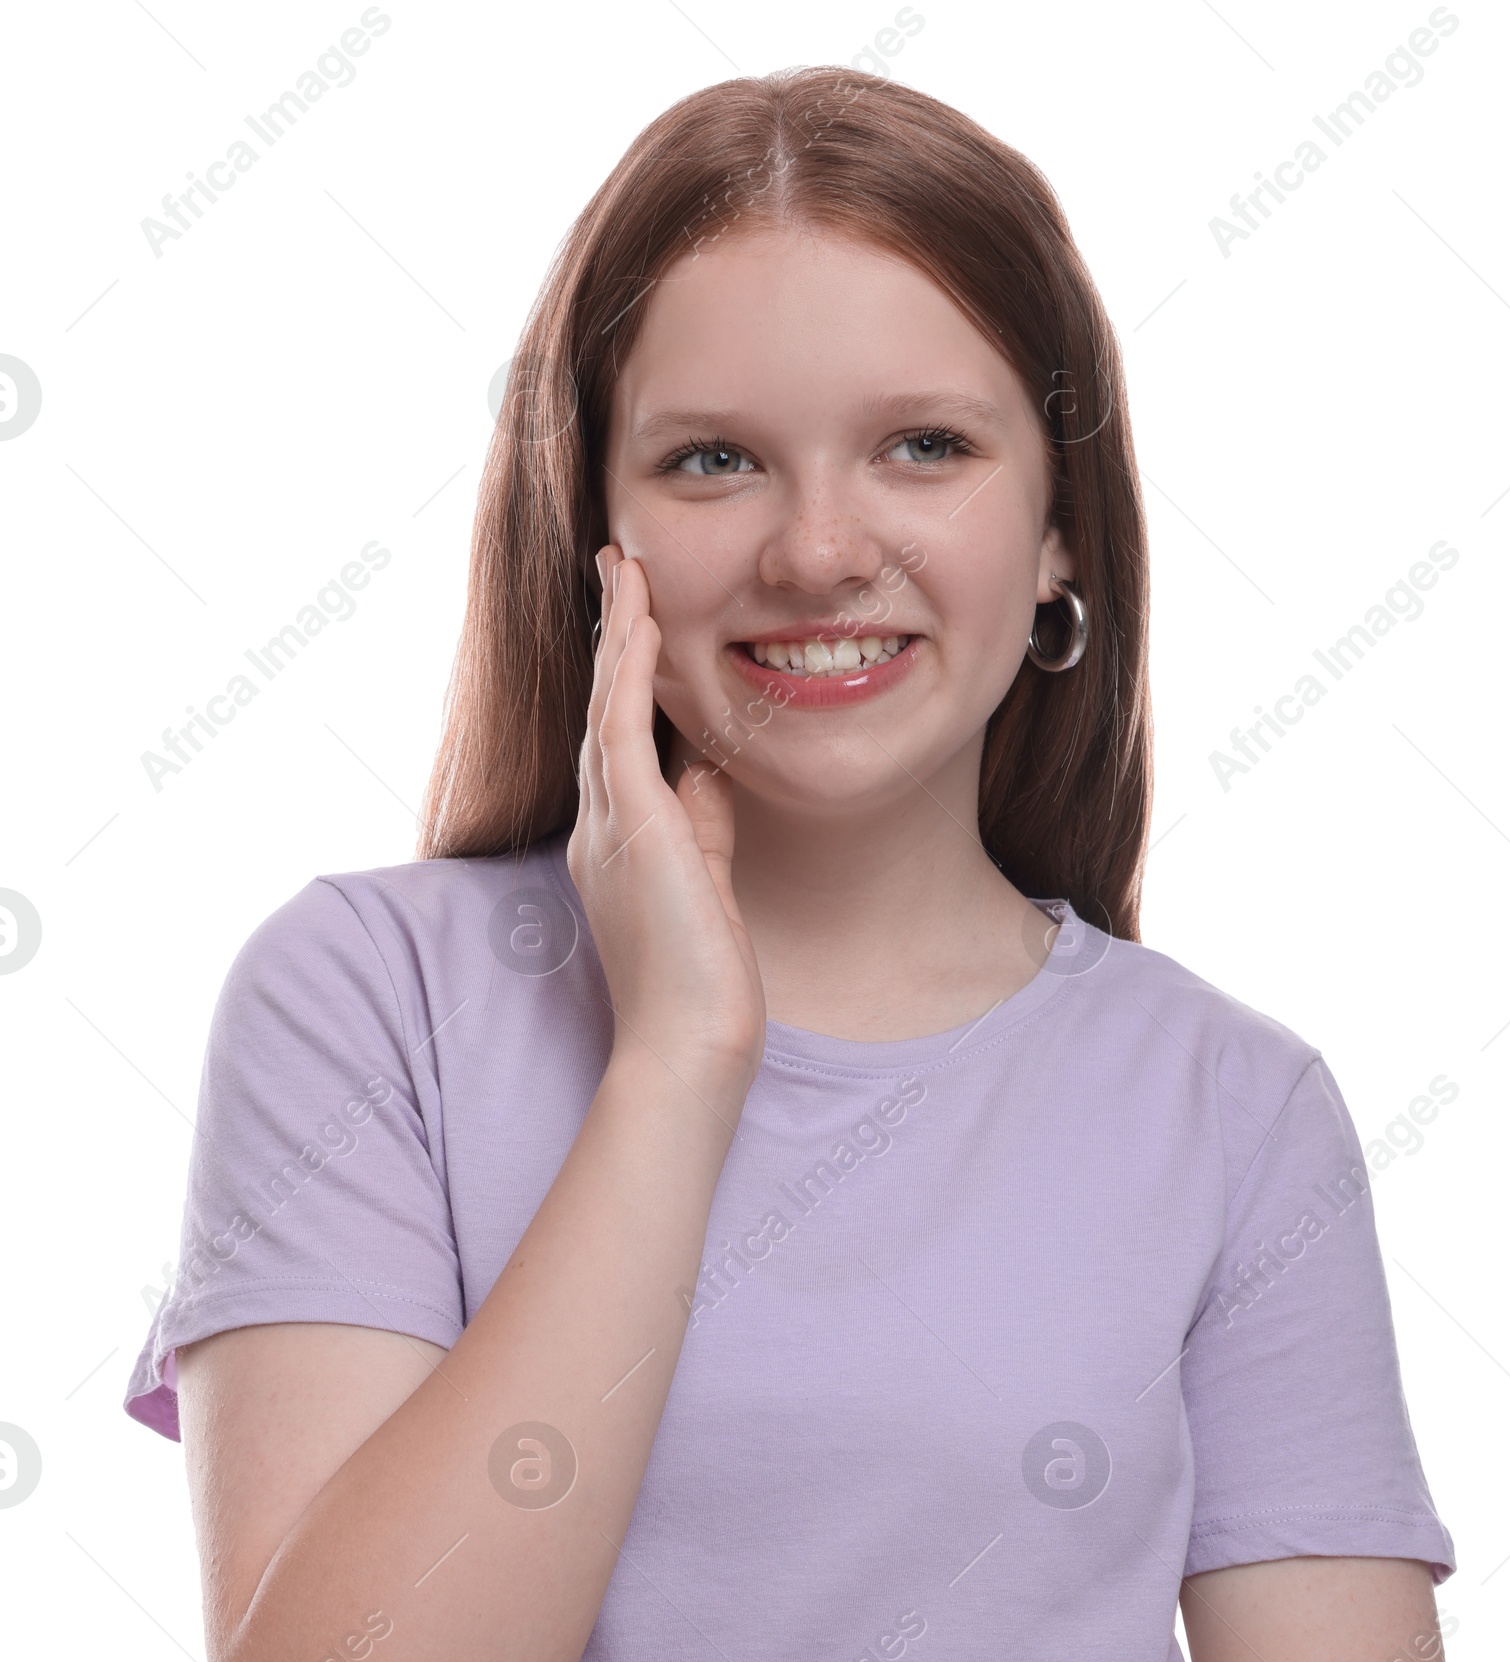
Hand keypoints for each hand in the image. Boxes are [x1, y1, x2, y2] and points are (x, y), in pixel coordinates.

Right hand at [568, 546, 765, 1100]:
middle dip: (611, 635)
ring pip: (605, 707)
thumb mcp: (705, 885)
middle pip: (602, 708)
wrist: (688, 1046)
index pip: (619, 738)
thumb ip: (702, 825)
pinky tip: (639, 624)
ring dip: (617, 634)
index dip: (625, 674)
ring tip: (627, 569)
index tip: (636, 619)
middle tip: (620, 567)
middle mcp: (601, 827)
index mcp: (616, 842)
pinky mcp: (632, 830)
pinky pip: (622, 732)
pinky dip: (628, 674)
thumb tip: (709, 769)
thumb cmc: (701, 986)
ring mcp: (609, 827)